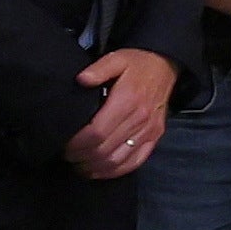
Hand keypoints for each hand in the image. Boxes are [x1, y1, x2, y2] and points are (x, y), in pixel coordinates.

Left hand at [66, 44, 173, 179]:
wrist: (166, 65)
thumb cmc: (137, 63)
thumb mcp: (117, 58)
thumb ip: (98, 69)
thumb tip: (81, 80)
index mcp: (128, 101)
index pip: (97, 132)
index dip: (78, 144)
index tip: (65, 146)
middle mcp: (139, 119)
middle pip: (105, 150)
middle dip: (82, 157)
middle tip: (67, 156)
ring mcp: (148, 131)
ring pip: (118, 160)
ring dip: (96, 168)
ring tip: (80, 166)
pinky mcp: (154, 138)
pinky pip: (134, 162)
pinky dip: (115, 171)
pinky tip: (100, 170)